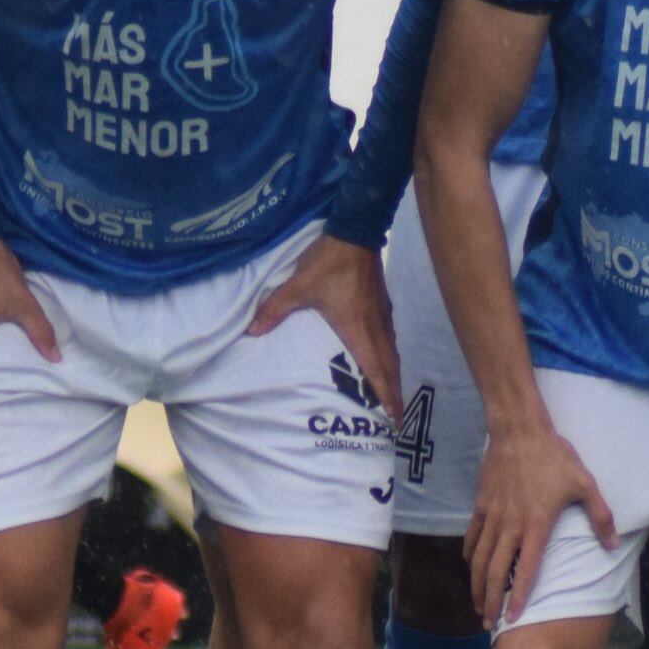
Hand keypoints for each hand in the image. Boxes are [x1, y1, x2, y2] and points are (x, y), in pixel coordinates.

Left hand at [246, 233, 402, 438]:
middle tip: (397, 418)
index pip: (375, 369)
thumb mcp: (297, 286)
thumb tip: (252, 331)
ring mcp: (382, 314)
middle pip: (390, 366)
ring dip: (393, 375)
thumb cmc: (329, 262)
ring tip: (393, 394)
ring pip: (392, 352)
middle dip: (394, 393)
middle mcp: (375, 327)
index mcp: (358, 329)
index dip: (385, 395)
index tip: (394, 418)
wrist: (355, 230)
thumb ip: (275, 309)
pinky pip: (390, 338)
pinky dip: (390, 355)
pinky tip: (385, 357)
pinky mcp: (382, 304)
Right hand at [468, 419, 609, 627]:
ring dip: (477, 585)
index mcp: (536, 525)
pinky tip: (470, 568)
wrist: (519, 430)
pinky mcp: (481, 505)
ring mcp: (492, 516)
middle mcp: (511, 526)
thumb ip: (600, 516)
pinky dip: (469, 556)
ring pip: (479, 559)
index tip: (514, 619)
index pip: (526, 570)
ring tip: (478, 605)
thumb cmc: (554, 457)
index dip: (519, 597)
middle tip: (489, 623)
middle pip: (496, 572)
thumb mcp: (585, 484)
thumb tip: (612, 545)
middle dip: (491, 601)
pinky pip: (471, 537)